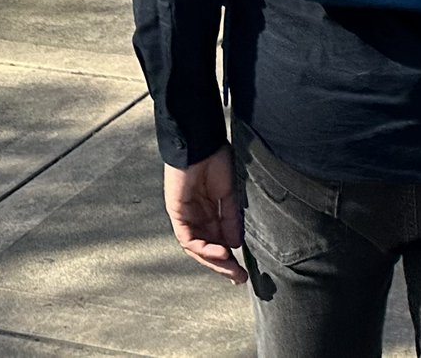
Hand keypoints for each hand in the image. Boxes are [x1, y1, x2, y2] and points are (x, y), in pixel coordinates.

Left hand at [162, 150, 244, 281]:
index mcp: (210, 210)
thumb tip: (236, 244)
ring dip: (214, 261)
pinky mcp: (177, 212)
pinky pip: (188, 238)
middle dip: (223, 265)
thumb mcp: (230, 193)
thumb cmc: (216, 159)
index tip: (243, 271)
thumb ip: (231, 218)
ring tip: (231, 268)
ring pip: (197, 248)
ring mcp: (186, 215)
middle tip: (239, 277)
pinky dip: (204, 248)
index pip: (218, 240)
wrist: (202, 143)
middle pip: (207, 248)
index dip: (230, 257)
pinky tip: (221, 253)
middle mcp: (197, 216)